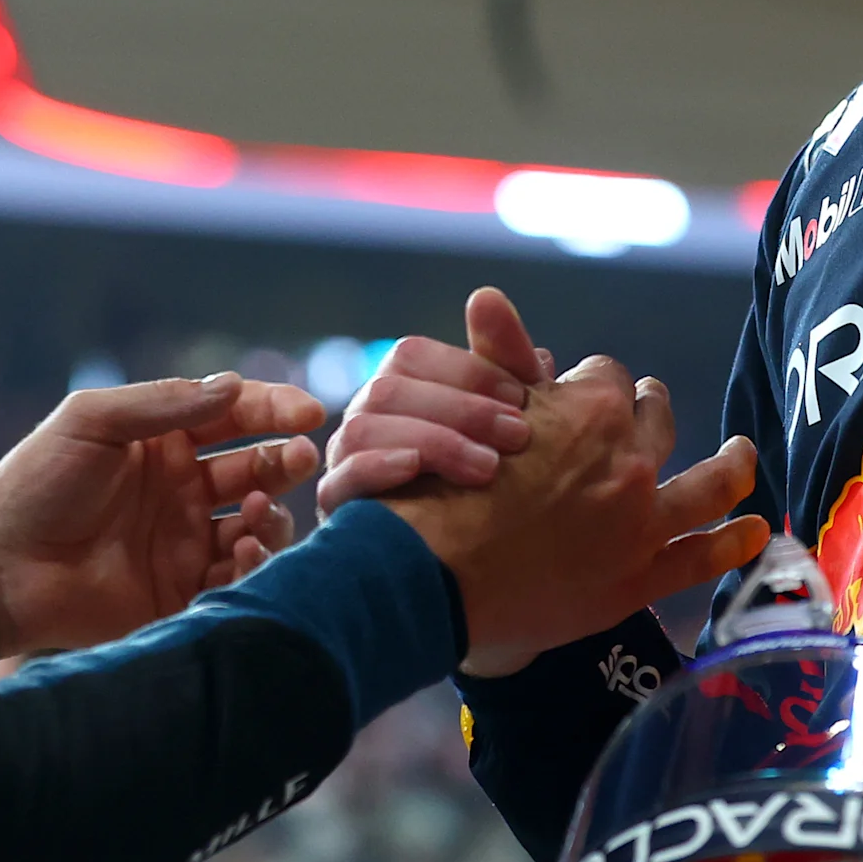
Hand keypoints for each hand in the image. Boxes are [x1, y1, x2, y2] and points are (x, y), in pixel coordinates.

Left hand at [0, 373, 321, 657]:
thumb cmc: (35, 486)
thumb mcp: (91, 423)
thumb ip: (161, 404)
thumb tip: (233, 386)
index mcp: (161, 442)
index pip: (233, 416)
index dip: (274, 410)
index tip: (309, 413)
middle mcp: (181, 489)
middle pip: (255, 468)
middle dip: (284, 460)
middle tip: (299, 459)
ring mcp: (184, 541)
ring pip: (256, 523)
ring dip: (269, 512)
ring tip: (255, 511)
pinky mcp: (181, 591)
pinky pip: (235, 576)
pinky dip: (251, 562)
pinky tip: (241, 549)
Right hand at [320, 286, 549, 511]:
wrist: (479, 564)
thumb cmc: (496, 479)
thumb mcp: (510, 418)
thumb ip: (505, 360)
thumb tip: (485, 296)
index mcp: (400, 388)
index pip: (413, 356)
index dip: (468, 371)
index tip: (523, 398)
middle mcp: (365, 418)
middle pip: (389, 389)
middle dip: (460, 410)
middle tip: (518, 438)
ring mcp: (345, 462)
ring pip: (361, 429)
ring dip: (431, 442)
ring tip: (488, 469)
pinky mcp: (340, 510)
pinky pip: (339, 481)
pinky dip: (377, 469)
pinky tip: (418, 472)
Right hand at [379, 352, 767, 675]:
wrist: (432, 576)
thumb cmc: (442, 486)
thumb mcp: (470, 405)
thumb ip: (495, 352)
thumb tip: (488, 295)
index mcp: (592, 409)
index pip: (606, 377)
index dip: (592, 383)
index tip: (579, 391)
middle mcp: (629, 461)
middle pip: (658, 421)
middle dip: (654, 410)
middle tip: (653, 405)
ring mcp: (641, 523)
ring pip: (708, 484)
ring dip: (730, 465)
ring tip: (743, 454)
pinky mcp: (637, 579)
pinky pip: (701, 557)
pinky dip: (734, 541)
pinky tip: (758, 530)